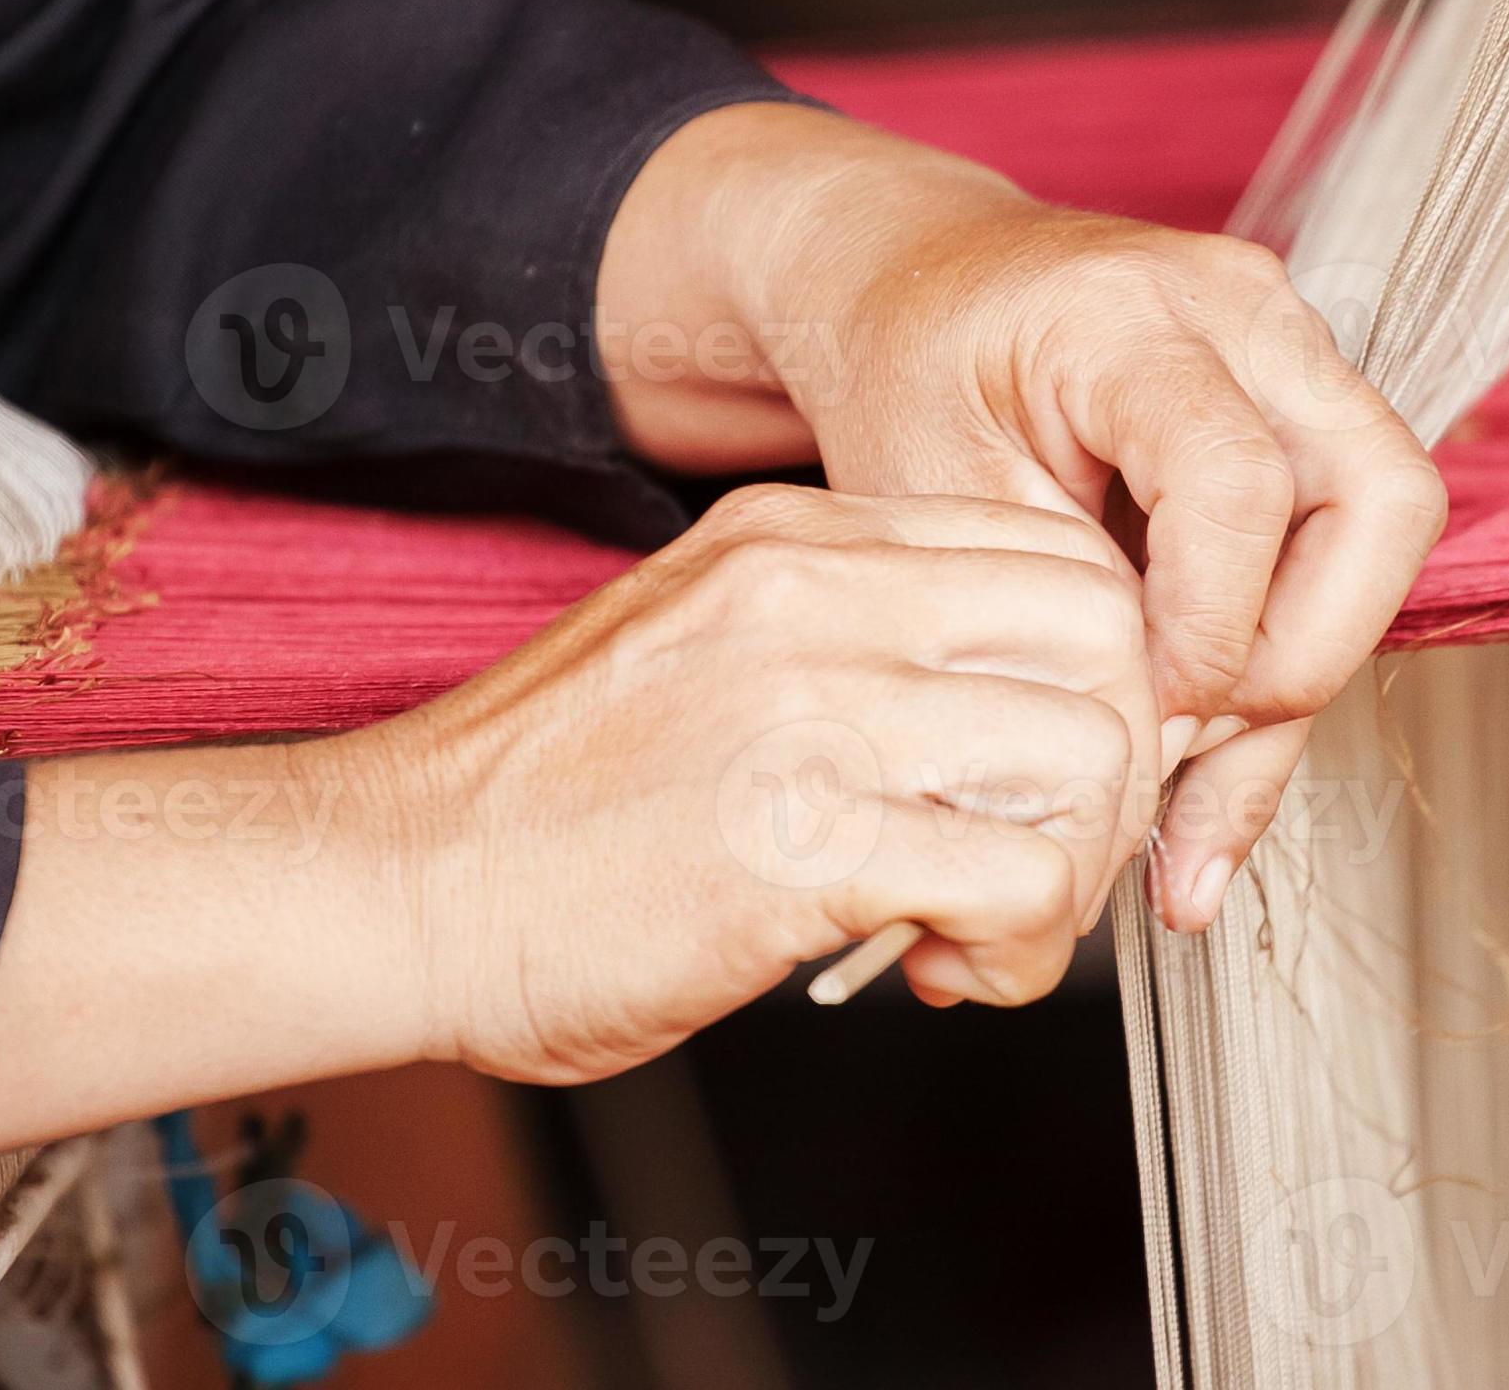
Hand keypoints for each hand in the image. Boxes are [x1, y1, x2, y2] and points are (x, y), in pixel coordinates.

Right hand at [373, 483, 1159, 1081]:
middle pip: (1105, 639)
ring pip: (1088, 758)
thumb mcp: (705, 643)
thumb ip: (849, 645)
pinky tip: (949, 970)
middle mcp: (816, 596)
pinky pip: (1021, 882)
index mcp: (797, 538)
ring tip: (989, 928)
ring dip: (1074, 871)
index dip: (1097, 676)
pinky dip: (1022, 950)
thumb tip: (1005, 715)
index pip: (1053, 556)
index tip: (1053, 768)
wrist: (393, 882)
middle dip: (1114, 768)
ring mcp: (812, 708)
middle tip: (1046, 854)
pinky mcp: (801, 842)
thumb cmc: (543, 799)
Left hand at [603, 107, 1444, 934]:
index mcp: (1124, 315)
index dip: (1211, 631)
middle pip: (1380, 497)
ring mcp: (1293, 341)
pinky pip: (1347, 534)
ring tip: (1192, 788)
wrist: (915, 280)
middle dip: (1304, 658)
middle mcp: (1244, 308)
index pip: (1238, 483)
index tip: (1143, 726)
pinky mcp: (1308, 393)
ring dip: (1305, 667)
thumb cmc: (907, 378)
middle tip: (1189, 750)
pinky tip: (1209, 756)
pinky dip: (1286, 650)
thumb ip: (1068, 621)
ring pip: (1389, 523)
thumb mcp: (941, 505)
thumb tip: (1166, 782)